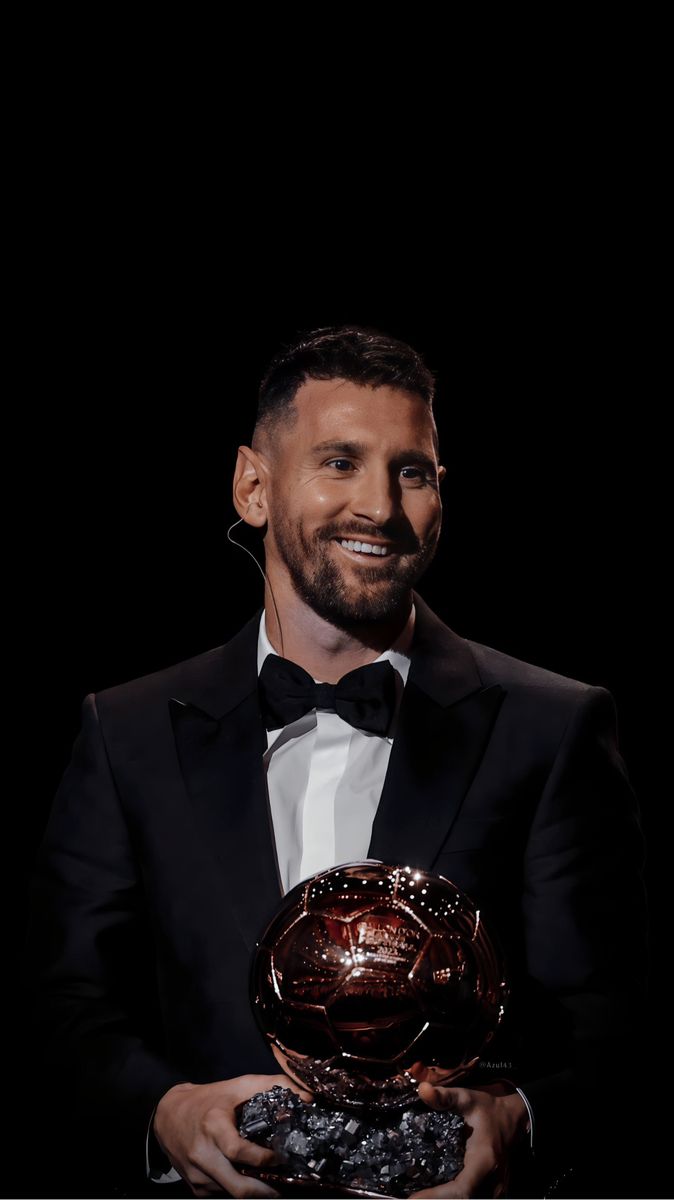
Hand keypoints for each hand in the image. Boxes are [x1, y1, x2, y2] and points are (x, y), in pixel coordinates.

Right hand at [153, 1071, 313, 1197]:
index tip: (281, 1157)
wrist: (167, 1115)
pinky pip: (222, 1193)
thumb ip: (272, 1085)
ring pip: (231, 1193)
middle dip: (265, 1191)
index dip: (263, 1159)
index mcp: (213, 1127)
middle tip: (284, 1185)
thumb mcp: (237, 1086)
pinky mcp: (195, 1187)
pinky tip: (249, 1179)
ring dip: (253, 1191)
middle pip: (238, 1186)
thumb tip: (307, 1096)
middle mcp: (202, 1154)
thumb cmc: (207, 1100)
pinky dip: (237, 1188)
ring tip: (271, 1181)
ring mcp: (197, 1175)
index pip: (239, 1152)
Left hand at [408, 1076, 529, 1198]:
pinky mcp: (491, 1191)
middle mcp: (491, 1181)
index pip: (461, 1189)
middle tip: (409, 1195)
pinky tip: (433, 1192)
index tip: (413, 1197)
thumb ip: (444, 1096)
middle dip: (435, 1199)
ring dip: (442, 1199)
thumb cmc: (487, 1109)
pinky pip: (470, 1197)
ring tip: (418, 1194)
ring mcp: (494, 1189)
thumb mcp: (466, 1098)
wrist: (511, 1119)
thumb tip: (422, 1090)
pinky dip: (451, 1197)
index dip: (437, 1196)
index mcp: (484, 1160)